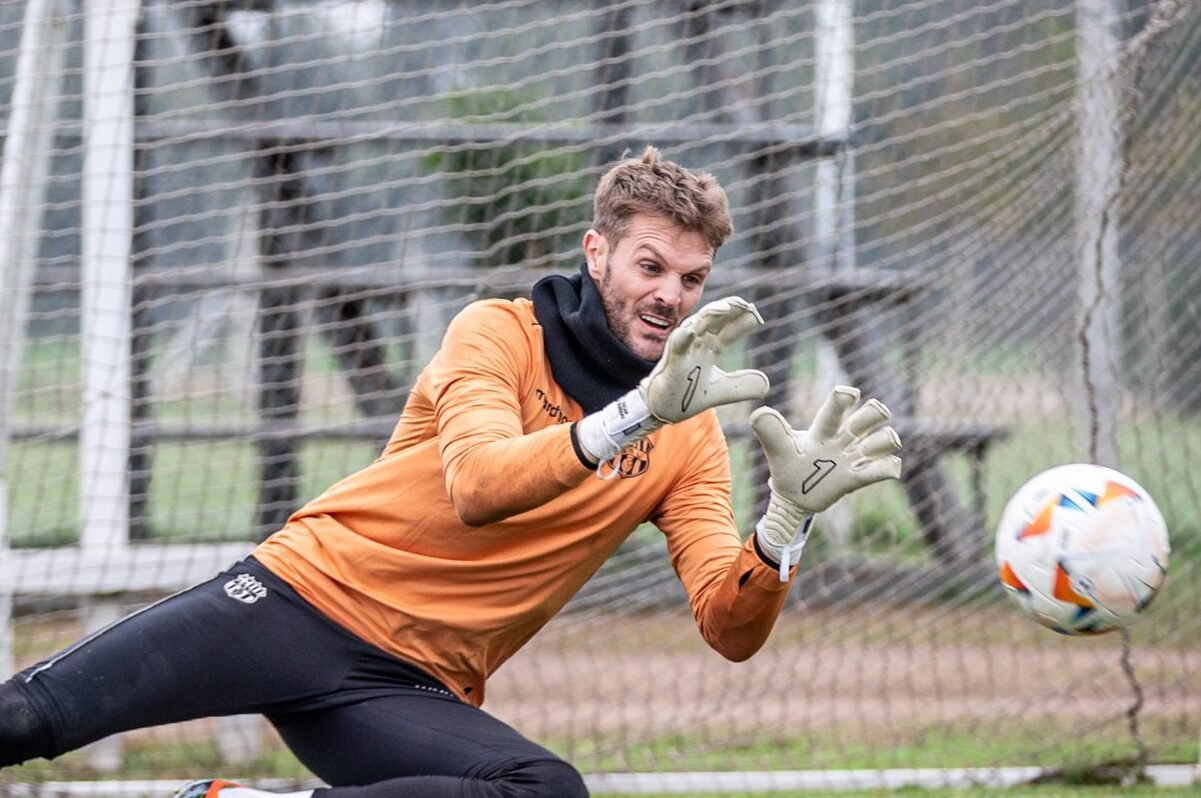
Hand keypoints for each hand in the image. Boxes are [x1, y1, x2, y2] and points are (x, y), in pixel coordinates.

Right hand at [640, 297, 769, 422]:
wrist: (662, 411)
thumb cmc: (686, 394)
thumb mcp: (721, 391)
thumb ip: (742, 386)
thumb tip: (766, 383)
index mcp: (709, 348)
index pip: (728, 329)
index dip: (741, 321)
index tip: (757, 315)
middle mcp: (696, 344)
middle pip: (714, 320)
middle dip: (729, 309)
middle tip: (745, 304)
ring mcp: (682, 350)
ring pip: (696, 325)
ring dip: (709, 315)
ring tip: (725, 307)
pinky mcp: (670, 362)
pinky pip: (676, 346)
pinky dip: (683, 337)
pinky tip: (691, 330)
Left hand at [751, 386, 902, 577]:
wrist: (791, 497)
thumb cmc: (786, 466)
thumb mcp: (777, 450)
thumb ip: (770, 432)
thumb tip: (758, 413)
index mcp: (822, 430)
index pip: (836, 408)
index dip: (845, 398)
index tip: (850, 394)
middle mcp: (841, 440)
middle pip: (866, 418)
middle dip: (875, 413)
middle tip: (878, 413)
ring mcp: (850, 459)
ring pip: (880, 442)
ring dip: (883, 441)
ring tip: (870, 449)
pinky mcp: (855, 479)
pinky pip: (878, 471)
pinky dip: (888, 467)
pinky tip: (890, 466)